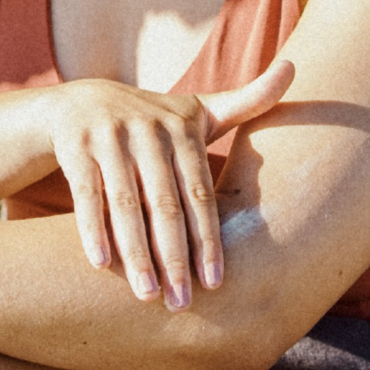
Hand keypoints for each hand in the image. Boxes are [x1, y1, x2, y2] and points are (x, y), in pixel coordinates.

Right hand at [47, 60, 293, 310]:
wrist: (83, 103)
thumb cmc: (155, 120)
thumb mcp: (199, 109)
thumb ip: (249, 99)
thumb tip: (293, 66)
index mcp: (181, 127)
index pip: (199, 191)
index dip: (208, 237)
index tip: (215, 282)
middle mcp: (146, 129)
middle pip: (164, 201)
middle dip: (174, 255)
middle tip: (181, 303)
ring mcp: (109, 136)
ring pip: (125, 202)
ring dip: (135, 252)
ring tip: (147, 295)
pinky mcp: (75, 146)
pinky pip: (87, 194)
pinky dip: (93, 229)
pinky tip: (101, 265)